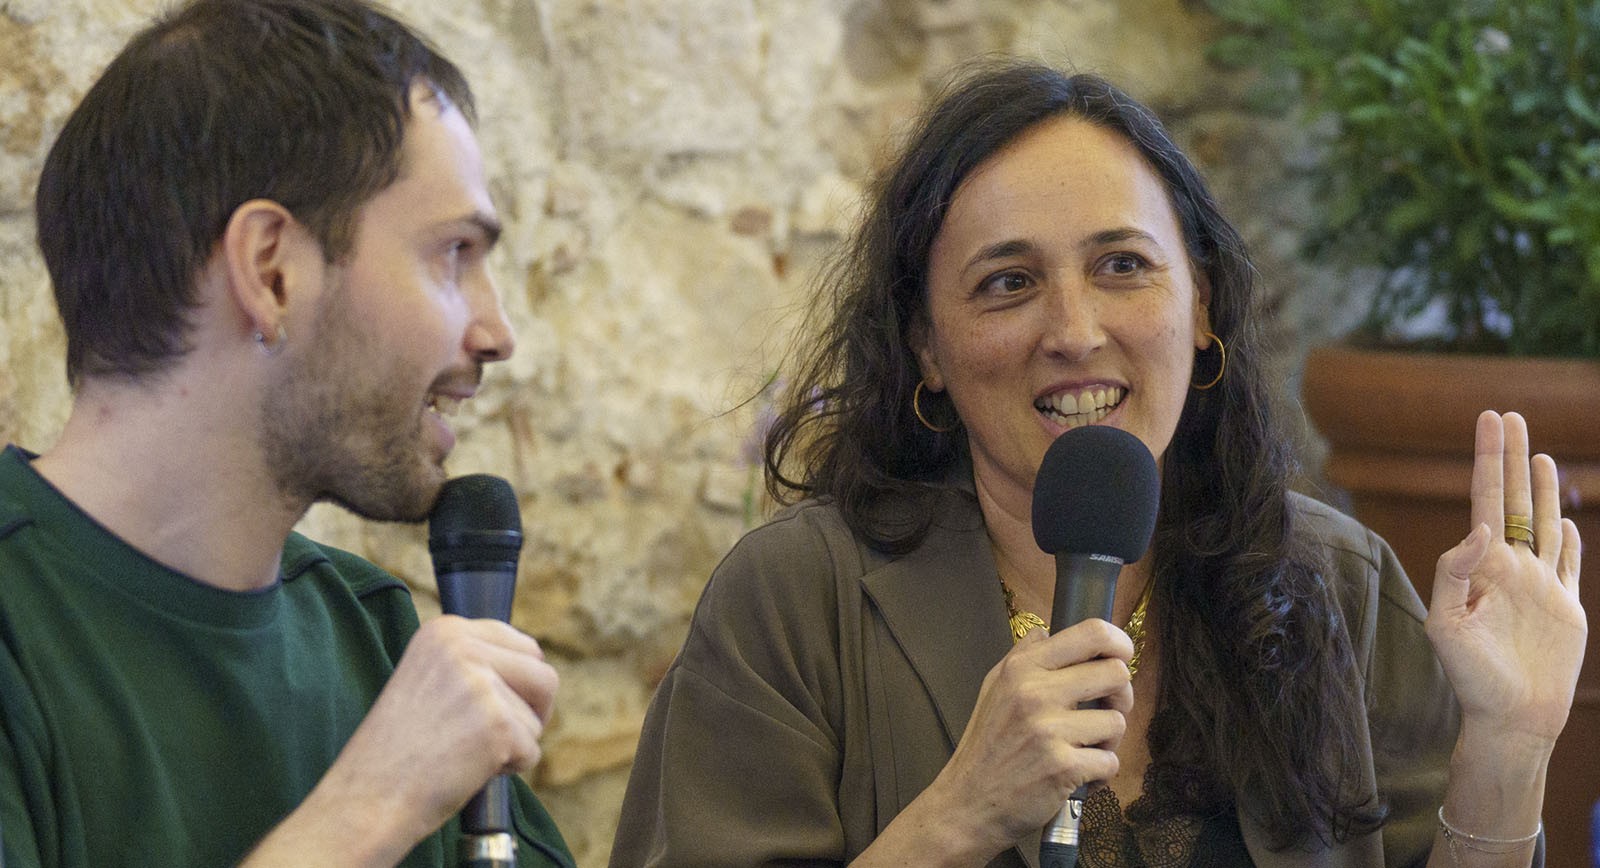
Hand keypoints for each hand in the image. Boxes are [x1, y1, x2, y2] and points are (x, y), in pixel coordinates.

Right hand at [241, 615, 557, 866]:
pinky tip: (466, 770)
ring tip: (467, 753)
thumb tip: (535, 662)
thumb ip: (475, 663)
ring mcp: (482, 684)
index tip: (492, 707)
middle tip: (495, 736)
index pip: (522, 644)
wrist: (367, 797)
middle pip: (543, 674)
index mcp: (446, 630)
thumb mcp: (430, 680)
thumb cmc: (399, 748)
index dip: (519, 684)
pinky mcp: (497, 724)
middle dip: (531, 711)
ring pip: (537, 716)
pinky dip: (508, 769)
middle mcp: (464, 647)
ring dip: (515, 743)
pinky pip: (531, 750)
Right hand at [913, 620, 1133, 860]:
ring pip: (1117, 722)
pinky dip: (1099, 773)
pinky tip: (1078, 775)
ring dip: (1108, 740)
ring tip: (1083, 750)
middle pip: (1116, 673)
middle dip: (1119, 694)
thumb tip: (1048, 632)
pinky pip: (1110, 761)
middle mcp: (1035, 693)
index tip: (1121, 654)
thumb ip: (1021, 656)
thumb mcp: (993, 688)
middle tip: (1104, 711)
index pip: (1091, 633)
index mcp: (1022, 668)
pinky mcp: (1063, 767)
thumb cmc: (985, 747)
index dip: (1119, 642)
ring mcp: (1049, 730)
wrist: (967, 804)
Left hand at [1425, 411, 1584, 746]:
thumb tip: (1482, 528)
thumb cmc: (1470, 676)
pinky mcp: (1566, 608)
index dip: (1487, 459)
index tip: (1487, 419)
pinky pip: (1568, 564)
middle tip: (1508, 415)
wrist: (1511, 717)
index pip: (1484, 500)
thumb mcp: (1445, 623)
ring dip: (1542, 488)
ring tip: (1536, 453)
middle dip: (1510, 458)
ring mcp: (1539, 586)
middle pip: (1514, 500)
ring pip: (1542, 524)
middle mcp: (1508, 569)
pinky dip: (1567, 539)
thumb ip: (1454, 572)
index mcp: (1480, 567)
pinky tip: (1562, 517)